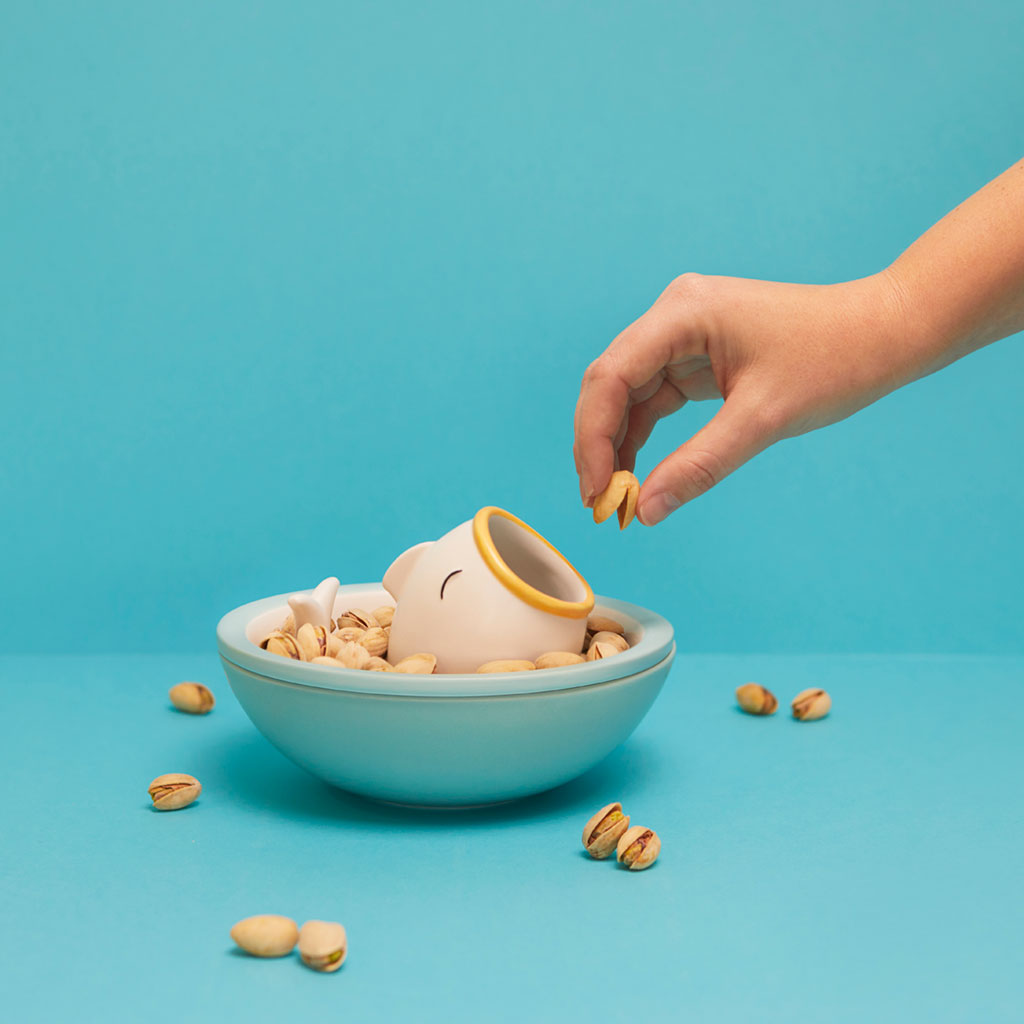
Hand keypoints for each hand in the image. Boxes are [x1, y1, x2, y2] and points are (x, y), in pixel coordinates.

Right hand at [573, 271, 915, 524]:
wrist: (886, 332)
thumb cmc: (835, 359)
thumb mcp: (763, 419)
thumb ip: (699, 465)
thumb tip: (645, 512)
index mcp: (683, 313)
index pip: (611, 377)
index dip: (592, 438)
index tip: (596, 493)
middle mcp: (674, 315)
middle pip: (610, 384)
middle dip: (598, 445)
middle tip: (598, 504)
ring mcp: (682, 334)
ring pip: (626, 394)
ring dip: (617, 445)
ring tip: (615, 499)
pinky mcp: (696, 355)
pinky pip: (653, 398)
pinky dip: (642, 437)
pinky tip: (638, 475)